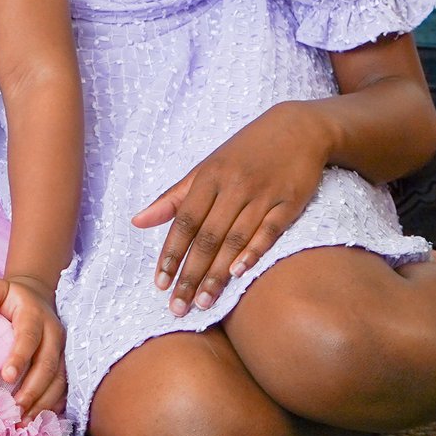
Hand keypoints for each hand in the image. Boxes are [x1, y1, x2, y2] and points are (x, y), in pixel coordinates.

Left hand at [0, 274, 66, 419]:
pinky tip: (36, 421)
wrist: (37, 297)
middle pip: (48, 365)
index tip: (6, 376)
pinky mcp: (64, 364)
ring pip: (59, 380)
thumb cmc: (9, 298)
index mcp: (34, 315)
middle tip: (15, 409)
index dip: (20, 357)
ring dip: (43, 403)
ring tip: (23, 422)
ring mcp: (62, 351)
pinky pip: (63, 388)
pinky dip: (51, 406)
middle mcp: (54, 333)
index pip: (29, 337)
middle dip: (32, 390)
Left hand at [130, 102, 328, 315]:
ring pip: (235, 239)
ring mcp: (262, 194)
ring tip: (204, 302)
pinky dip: (254, 252)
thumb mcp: (207, 167)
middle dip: (191, 274)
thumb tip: (137, 221)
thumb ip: (174, 197)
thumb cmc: (245, 151)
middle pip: (208, 237)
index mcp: (209, 176)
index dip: (171, 253)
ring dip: (218, 273)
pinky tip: (239, 273)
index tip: (160, 284)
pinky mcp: (289, 202)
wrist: (298, 128)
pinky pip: (269, 231)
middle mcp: (234, 186)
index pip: (184, 221)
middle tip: (178, 307)